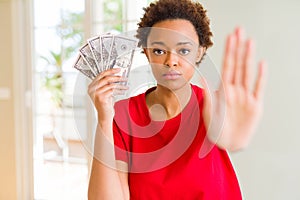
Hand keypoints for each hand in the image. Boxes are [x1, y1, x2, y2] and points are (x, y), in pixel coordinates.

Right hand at [88, 68, 127, 122]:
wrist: (104, 116)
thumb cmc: (105, 105)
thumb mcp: (105, 92)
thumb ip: (107, 84)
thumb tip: (116, 75)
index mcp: (91, 86)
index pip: (101, 75)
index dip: (110, 71)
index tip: (118, 70)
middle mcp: (92, 89)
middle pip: (106, 78)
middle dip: (117, 77)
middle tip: (124, 78)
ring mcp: (96, 93)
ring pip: (111, 84)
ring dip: (120, 85)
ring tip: (126, 86)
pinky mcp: (101, 98)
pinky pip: (113, 91)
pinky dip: (120, 90)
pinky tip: (123, 91)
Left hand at [202, 27, 266, 150]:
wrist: (227, 143)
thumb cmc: (215, 128)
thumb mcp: (208, 112)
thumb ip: (208, 95)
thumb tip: (202, 78)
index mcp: (223, 90)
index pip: (226, 66)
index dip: (228, 51)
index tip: (229, 37)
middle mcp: (235, 90)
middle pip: (237, 65)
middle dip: (238, 48)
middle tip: (240, 30)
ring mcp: (245, 96)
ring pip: (247, 73)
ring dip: (248, 57)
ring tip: (250, 42)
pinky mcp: (255, 106)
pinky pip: (258, 88)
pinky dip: (260, 77)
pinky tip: (261, 64)